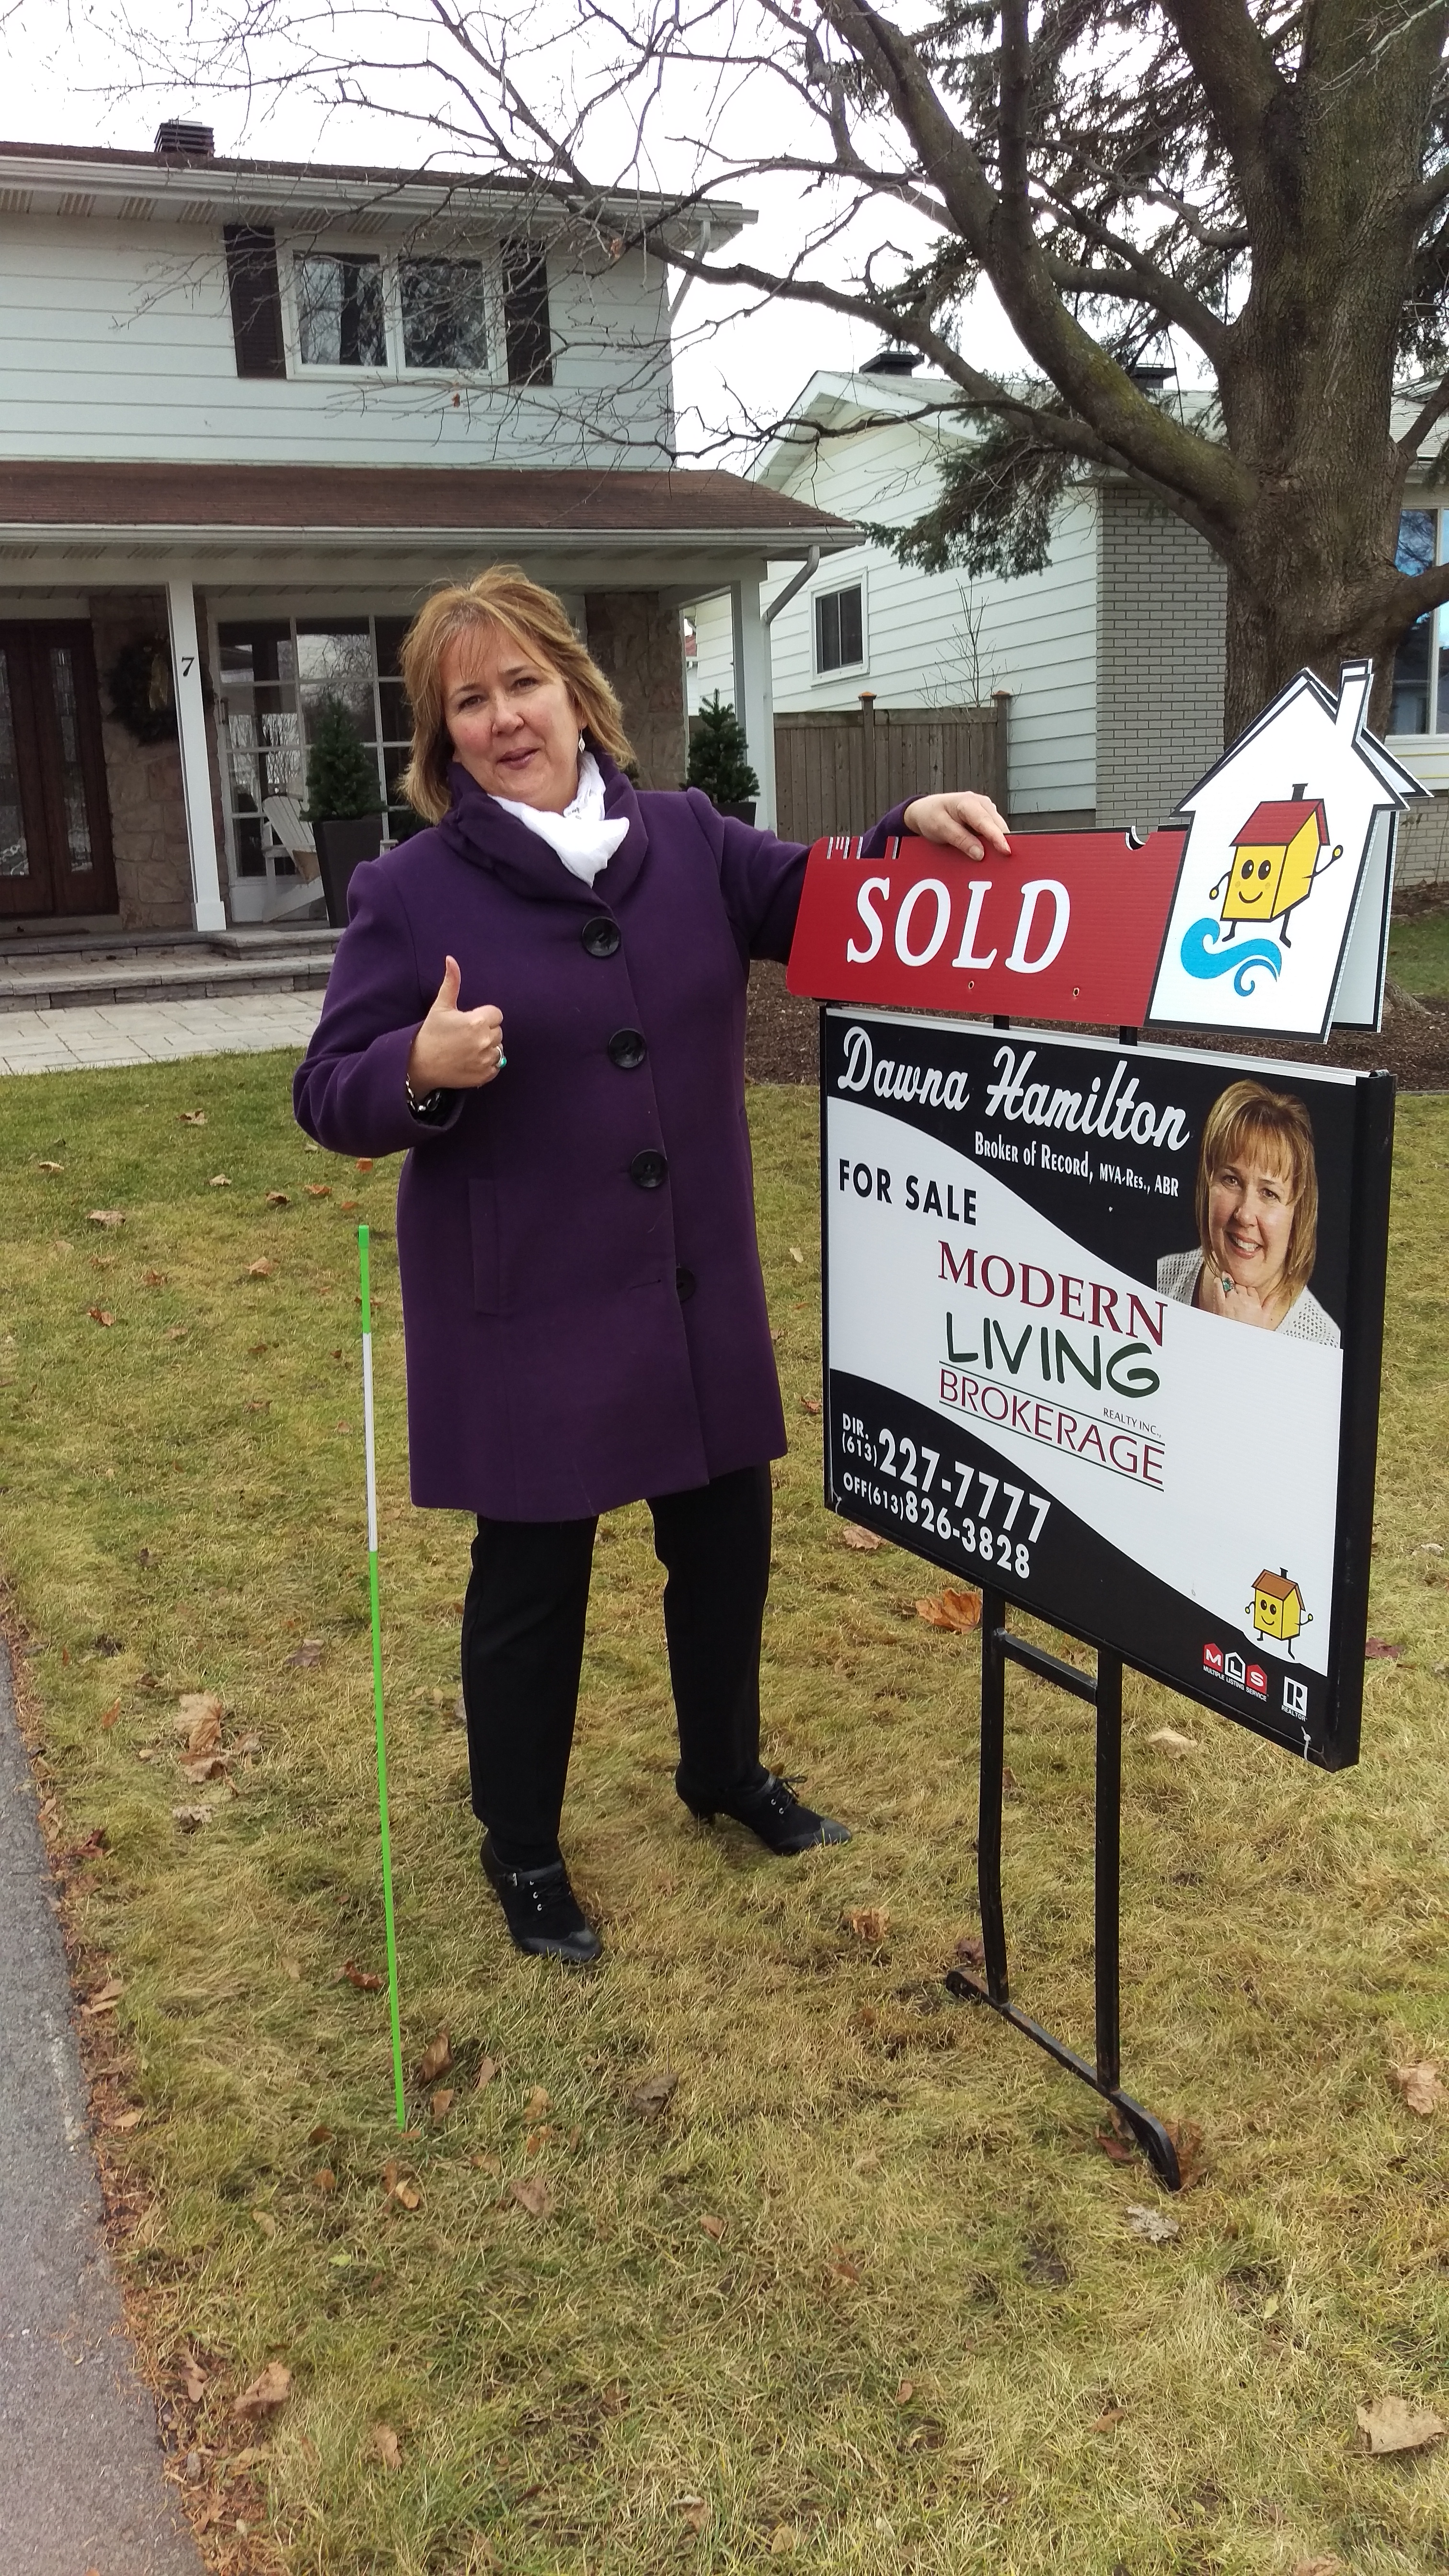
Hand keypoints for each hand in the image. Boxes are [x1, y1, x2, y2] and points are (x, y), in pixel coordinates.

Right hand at [406, 956, 504, 1092]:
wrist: (421, 1065)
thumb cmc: (431, 1033)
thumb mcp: (440, 1006)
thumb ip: (451, 982)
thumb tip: (451, 959)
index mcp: (477, 1021)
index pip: (496, 1014)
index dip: (483, 1017)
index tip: (469, 1022)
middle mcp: (485, 1041)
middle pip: (498, 1031)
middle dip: (486, 1031)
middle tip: (465, 1036)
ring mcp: (486, 1060)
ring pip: (498, 1048)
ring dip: (487, 1048)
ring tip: (467, 1049)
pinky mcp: (485, 1075)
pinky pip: (496, 1066)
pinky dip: (487, 1064)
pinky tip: (470, 1061)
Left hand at [902, 791, 1011, 860]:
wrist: (925, 809)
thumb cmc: (930, 816)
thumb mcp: (940, 828)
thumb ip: (960, 839)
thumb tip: (980, 854)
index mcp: (968, 802)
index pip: (986, 822)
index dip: (997, 838)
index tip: (1006, 851)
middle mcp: (982, 804)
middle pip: (997, 826)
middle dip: (1002, 843)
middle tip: (1004, 863)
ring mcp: (986, 810)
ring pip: (998, 830)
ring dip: (997, 844)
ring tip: (997, 861)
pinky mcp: (986, 818)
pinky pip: (993, 832)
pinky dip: (993, 843)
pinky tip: (991, 854)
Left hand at [1196, 1267, 1277, 1328]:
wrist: (1236, 1343)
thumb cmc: (1250, 1333)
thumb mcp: (1264, 1320)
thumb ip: (1270, 1305)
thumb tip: (1276, 1295)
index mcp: (1255, 1302)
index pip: (1251, 1289)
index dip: (1248, 1290)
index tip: (1245, 1291)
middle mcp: (1243, 1300)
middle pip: (1240, 1286)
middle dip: (1238, 1285)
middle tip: (1235, 1285)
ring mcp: (1231, 1301)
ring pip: (1229, 1284)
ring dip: (1227, 1280)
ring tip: (1225, 1276)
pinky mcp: (1220, 1304)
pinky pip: (1218, 1288)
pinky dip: (1218, 1283)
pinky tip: (1217, 1281)